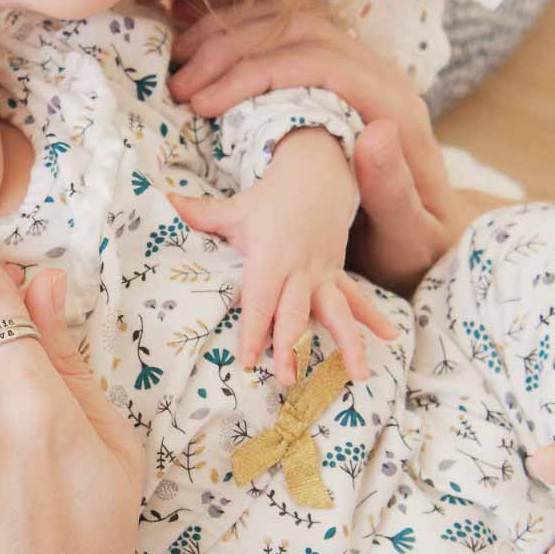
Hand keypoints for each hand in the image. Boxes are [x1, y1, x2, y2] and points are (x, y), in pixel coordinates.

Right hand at [164, 2, 494, 295]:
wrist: (432, 233)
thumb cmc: (413, 244)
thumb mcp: (409, 234)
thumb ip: (395, 190)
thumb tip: (378, 130)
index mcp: (391, 107)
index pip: (317, 63)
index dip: (253, 74)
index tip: (202, 103)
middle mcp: (377, 75)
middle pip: (298, 29)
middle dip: (231, 48)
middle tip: (179, 84)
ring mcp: (359, 67)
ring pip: (290, 20)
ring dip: (231, 33)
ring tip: (181, 62)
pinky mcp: (339, 72)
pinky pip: (286, 33)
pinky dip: (241, 32)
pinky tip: (203, 48)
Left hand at [170, 130, 395, 385]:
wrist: (317, 175)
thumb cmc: (268, 199)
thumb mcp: (235, 207)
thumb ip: (200, 213)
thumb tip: (164, 199)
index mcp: (270, 257)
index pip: (259, 299)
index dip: (253, 329)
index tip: (246, 359)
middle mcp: (299, 269)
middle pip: (295, 313)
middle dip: (291, 346)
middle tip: (286, 379)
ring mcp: (323, 273)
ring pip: (336, 311)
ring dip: (346, 343)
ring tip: (357, 374)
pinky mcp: (337, 274)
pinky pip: (357, 298)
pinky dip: (373, 318)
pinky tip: (390, 338)